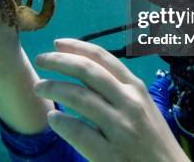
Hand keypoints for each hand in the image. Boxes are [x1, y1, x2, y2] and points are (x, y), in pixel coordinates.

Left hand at [34, 39, 188, 161]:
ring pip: (79, 97)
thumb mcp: (144, 108)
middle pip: (87, 71)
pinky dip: (61, 122)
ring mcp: (120, 129)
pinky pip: (78, 131)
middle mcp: (129, 103)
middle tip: (41, 59)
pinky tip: (53, 119)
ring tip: (39, 87)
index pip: (102, 58)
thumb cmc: (154, 143)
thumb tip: (85, 72)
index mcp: (136, 89)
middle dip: (59, 61)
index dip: (77, 47)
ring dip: (54, 88)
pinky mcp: (110, 155)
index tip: (57, 43)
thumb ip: (119, 91)